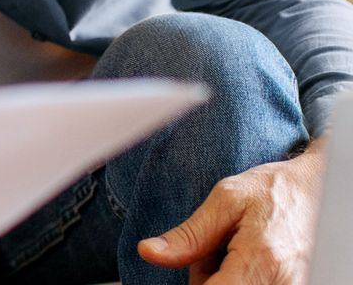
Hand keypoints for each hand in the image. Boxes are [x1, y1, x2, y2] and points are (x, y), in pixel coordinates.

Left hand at [138, 140, 325, 283]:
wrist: (318, 190)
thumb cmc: (273, 190)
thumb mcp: (225, 201)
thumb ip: (188, 235)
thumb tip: (148, 253)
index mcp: (261, 262)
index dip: (194, 280)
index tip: (190, 264)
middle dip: (204, 278)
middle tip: (213, 249)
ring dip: (222, 279)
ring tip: (232, 253)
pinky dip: (239, 280)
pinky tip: (245, 264)